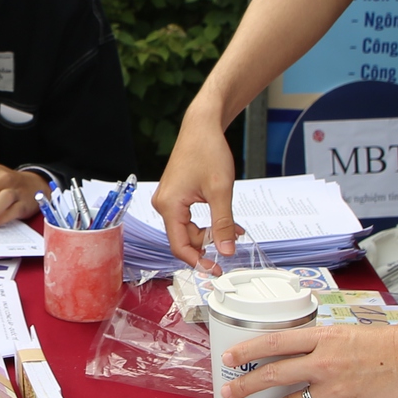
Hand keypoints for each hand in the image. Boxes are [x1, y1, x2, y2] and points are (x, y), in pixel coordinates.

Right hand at [152, 102, 238, 268]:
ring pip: (188, 229)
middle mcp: (163, 204)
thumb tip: (225, 251)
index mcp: (168, 205)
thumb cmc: (207, 150)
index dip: (198, 261)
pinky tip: (225, 222)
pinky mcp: (175, 195)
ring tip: (234, 230)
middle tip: (232, 243)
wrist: (202, 126)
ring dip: (210, 233)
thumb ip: (222, 224)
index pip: (179, 246)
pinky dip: (207, 222)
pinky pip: (189, 218)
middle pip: (184, 239)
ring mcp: (168, 200)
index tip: (215, 270)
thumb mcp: (220, 191)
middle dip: (208, 244)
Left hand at [220, 322, 397, 397]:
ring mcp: (336, 389)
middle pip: (274, 374)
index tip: (230, 359)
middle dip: (245, 385)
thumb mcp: (353, 334)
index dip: (248, 351)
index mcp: (325, 337)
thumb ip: (327, 346)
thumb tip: (306, 358)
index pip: (276, 342)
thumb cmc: (394, 345)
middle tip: (226, 392)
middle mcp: (325, 362)